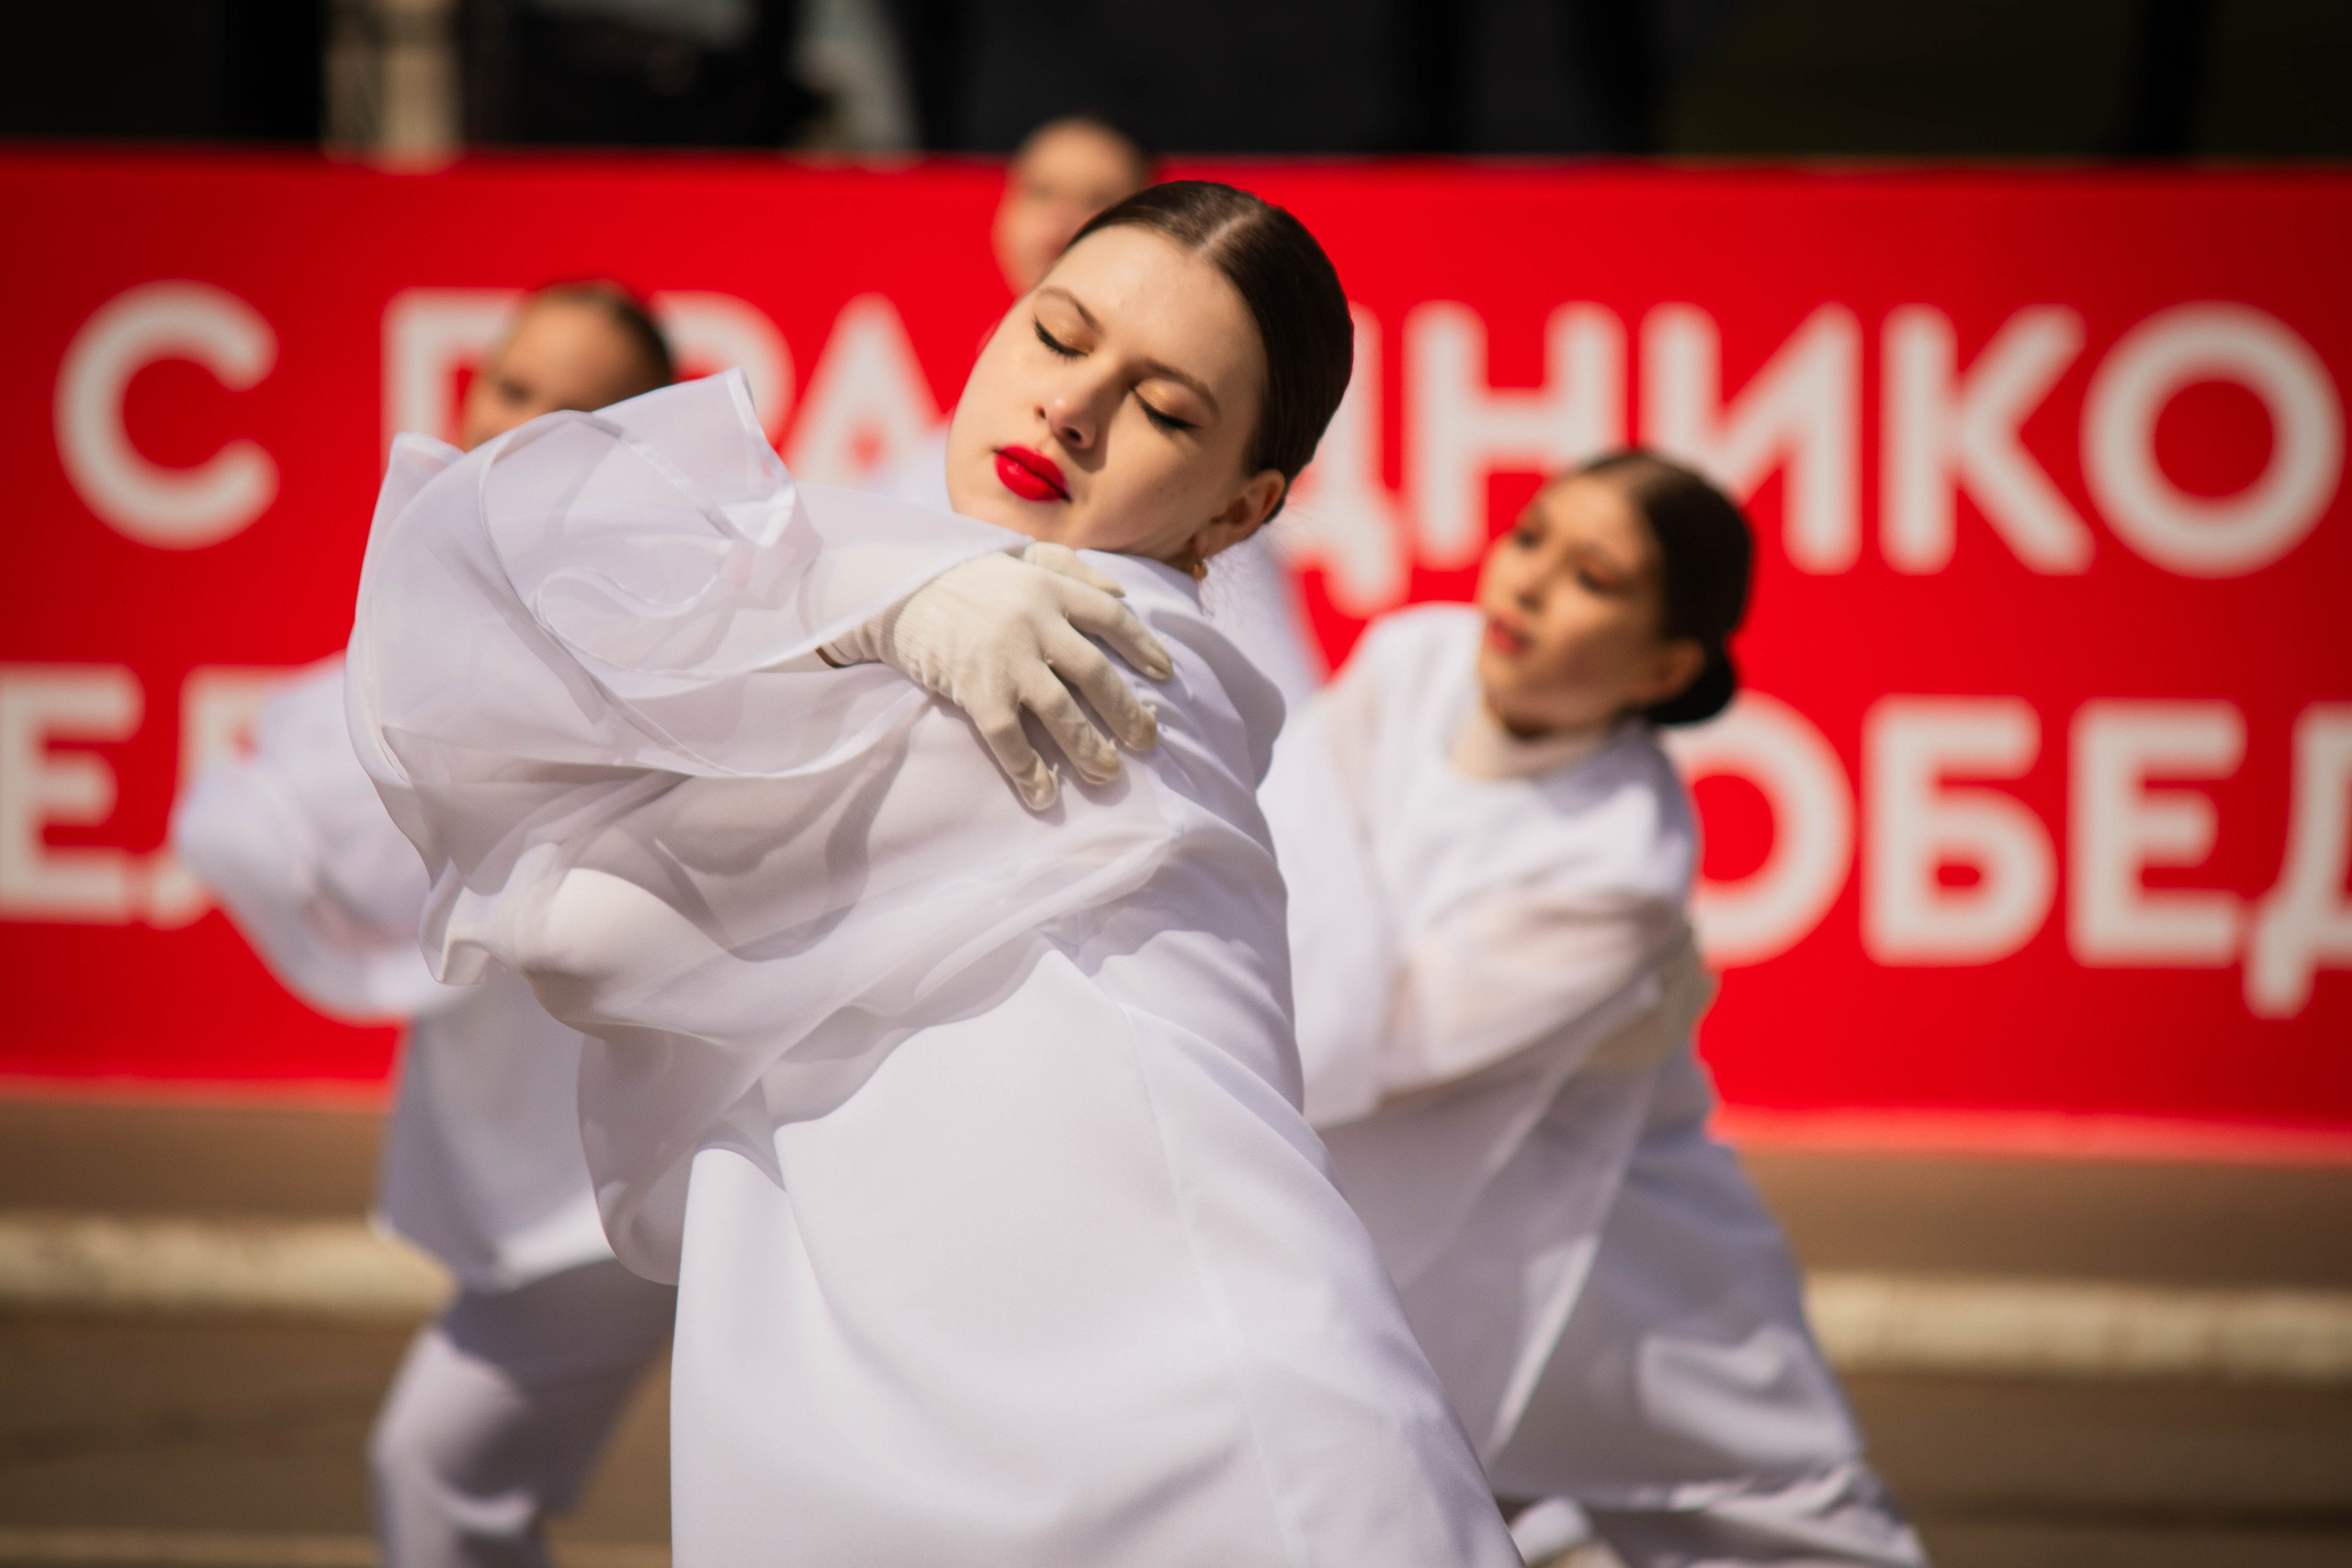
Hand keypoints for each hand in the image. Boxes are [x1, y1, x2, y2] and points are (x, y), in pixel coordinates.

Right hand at [824, 543, 1174, 808]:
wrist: (893, 592)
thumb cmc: (960, 577)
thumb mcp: (1019, 558)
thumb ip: (1071, 569)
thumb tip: (1123, 594)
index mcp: (1048, 588)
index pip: (1112, 617)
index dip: (1143, 647)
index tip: (1166, 675)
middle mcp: (1034, 621)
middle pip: (1096, 672)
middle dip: (1127, 711)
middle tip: (1148, 740)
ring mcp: (1005, 658)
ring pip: (1062, 711)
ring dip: (1090, 748)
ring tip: (1108, 773)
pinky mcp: (975, 689)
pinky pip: (1010, 738)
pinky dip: (1029, 771)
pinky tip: (1044, 795)